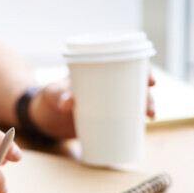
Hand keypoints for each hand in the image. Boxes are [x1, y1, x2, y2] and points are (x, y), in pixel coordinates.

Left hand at [30, 71, 156, 139]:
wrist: (42, 118)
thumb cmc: (48, 99)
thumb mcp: (52, 95)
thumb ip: (58, 97)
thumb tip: (68, 102)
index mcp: (97, 71)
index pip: (125, 64)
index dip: (142, 70)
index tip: (150, 81)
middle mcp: (106, 85)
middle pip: (134, 85)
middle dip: (147, 95)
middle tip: (150, 109)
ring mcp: (106, 102)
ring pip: (132, 101)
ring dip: (145, 107)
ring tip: (149, 118)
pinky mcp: (103, 118)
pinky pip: (123, 117)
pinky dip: (133, 121)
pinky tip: (142, 128)